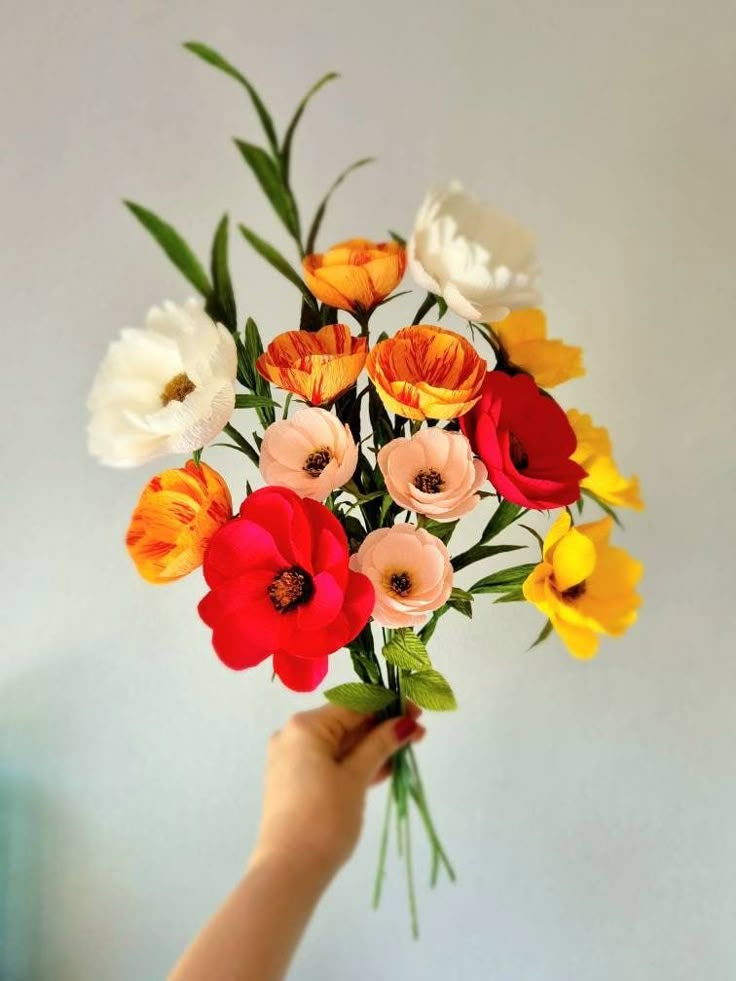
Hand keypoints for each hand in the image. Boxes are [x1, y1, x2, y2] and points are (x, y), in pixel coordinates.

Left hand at [251, 702, 425, 878]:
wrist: (289, 870)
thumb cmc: (324, 817)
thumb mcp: (356, 777)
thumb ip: (380, 745)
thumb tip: (404, 722)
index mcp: (305, 727)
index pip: (353, 704)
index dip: (387, 705)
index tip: (417, 711)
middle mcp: (293, 736)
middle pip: (346, 723)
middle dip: (383, 727)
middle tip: (417, 733)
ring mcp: (292, 760)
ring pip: (340, 745)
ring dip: (373, 747)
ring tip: (406, 750)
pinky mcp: (296, 782)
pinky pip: (331, 763)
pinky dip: (356, 764)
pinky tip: (385, 769)